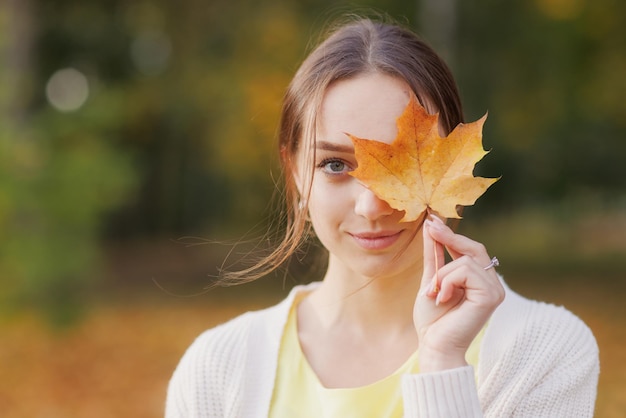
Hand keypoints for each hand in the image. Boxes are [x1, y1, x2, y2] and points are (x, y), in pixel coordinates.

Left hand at [414, 215, 504, 371]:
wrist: (433, 344)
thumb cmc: (432, 318)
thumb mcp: (431, 279)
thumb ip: (435, 255)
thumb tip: (432, 226)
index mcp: (481, 281)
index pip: (471, 249)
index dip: (452, 235)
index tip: (432, 220)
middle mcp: (493, 284)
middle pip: (474, 248)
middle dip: (450, 238)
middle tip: (430, 227)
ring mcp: (495, 291)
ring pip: (465, 261)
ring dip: (442, 275)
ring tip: (434, 292)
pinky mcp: (491, 297)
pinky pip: (465, 272)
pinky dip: (447, 282)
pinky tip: (442, 298)